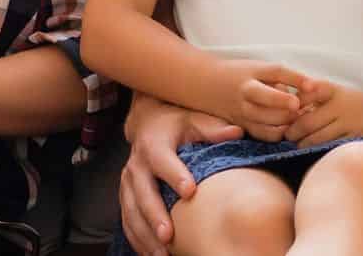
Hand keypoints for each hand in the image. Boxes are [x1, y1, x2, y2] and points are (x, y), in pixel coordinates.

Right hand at [119, 95, 242, 255]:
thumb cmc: (176, 124)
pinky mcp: (125, 196)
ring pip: (131, 211)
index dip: (175, 175)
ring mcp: (128, 183)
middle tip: (168, 236)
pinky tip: (151, 255)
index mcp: (154, 145)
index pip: (163, 161)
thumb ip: (213, 128)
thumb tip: (237, 132)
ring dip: (144, 234)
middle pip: (142, 192)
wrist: (147, 123)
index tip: (190, 191)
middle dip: (154, 215)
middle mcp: (137, 165)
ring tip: (161, 254)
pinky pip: (127, 221)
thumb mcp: (193, 120)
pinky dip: (137, 239)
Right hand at [221, 60, 308, 141]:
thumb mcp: (261, 68)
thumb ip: (284, 78)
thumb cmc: (242, 74)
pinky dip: (278, 132)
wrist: (207, 83)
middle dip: (288, 105)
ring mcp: (242, 109)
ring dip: (286, 120)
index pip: (276, 72)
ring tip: (298, 117)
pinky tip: (287, 128)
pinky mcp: (242, 124)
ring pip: (266, 119)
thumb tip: (312, 89)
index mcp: (253, 72)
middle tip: (304, 107)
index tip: (313, 87)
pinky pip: (263, 133)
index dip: (295, 79)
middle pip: (268, 99)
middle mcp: (246, 91)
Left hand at [284, 77, 362, 146]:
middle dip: (292, 132)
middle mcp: (340, 107)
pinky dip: (320, 152)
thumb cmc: (353, 104)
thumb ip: (312, 96)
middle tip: (285, 136)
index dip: (291, 106)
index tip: (283, 113)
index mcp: (333, 91)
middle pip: (307, 122)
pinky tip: (313, 153)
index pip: (305, 95)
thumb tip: (282, 105)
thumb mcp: (335, 93)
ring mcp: (349, 125)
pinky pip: (332, 148)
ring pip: (318, 139)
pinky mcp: (356, 140)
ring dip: (303, 145)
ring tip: (296, 145)